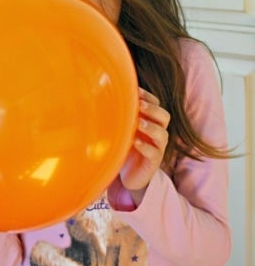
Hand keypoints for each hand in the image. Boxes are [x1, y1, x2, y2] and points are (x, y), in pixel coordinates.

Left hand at [119, 88, 169, 202]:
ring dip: (151, 127)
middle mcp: (157, 133)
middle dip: (153, 109)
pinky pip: (154, 153)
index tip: (136, 91)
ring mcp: (157, 147)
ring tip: (139, 123)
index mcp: (151, 122)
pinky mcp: (153, 162)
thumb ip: (119, 116)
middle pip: (164, 116)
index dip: (148, 97)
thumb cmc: (124, 148)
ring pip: (162, 134)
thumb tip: (101, 96)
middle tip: (140, 105)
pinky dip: (145, 147)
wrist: (127, 175)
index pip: (156, 105)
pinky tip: (135, 142)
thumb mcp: (122, 130)